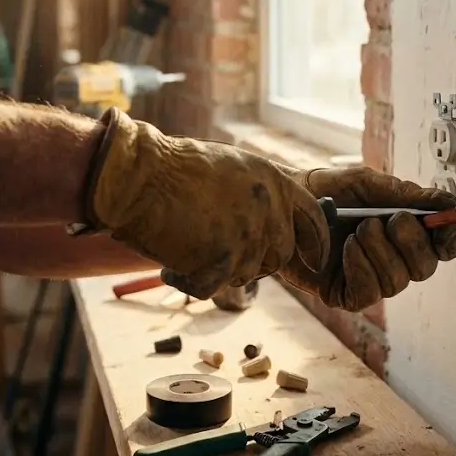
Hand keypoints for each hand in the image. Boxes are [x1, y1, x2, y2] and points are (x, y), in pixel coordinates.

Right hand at [80, 108, 329, 298]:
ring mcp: (246, 237)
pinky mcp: (220, 261)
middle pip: (279, 256)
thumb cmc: (174, 168)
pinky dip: (189, 282)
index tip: (315, 260)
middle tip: (221, 255)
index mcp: (273, 182)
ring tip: (187, 250)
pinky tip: (170, 268)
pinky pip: (211, 288)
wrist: (138, 176)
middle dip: (256, 262)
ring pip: (245, 274)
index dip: (316, 243)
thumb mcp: (231, 167)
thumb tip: (271, 221)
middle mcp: (268, 209)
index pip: (314, 219)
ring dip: (218, 270)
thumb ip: (258, 194)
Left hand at [277, 166, 455, 310]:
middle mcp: (392, 258)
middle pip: (425, 268)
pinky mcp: (345, 294)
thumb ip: (406, 195)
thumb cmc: (325, 190)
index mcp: (404, 231)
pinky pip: (368, 294)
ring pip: (397, 283)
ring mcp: (369, 279)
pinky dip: (360, 269)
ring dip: (381, 253)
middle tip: (391, 220)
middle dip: (412, 244)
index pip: (443, 245)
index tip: (446, 225)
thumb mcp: (367, 183)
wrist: (284, 201)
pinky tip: (345, 249)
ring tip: (359, 229)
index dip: (451, 239)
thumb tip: (448, 203)